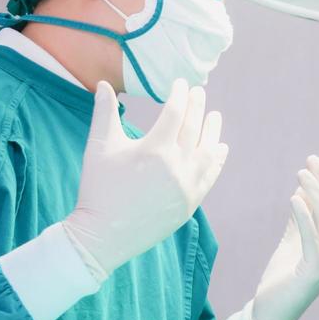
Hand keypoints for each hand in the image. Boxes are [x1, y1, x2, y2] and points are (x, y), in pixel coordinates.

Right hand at [63, 79, 227, 274]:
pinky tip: (219, 148)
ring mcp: (187, 186)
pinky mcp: (190, 203)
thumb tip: (104, 84)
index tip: (181, 84)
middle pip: (194, 128)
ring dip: (213, 131)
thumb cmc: (99, 189)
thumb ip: (104, 113)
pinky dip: (217, 160)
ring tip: (215, 116)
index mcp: (154, 149)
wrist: (104, 235)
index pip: (175, 112)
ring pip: (208, 152)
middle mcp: (176, 166)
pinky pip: (210, 176)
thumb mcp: (99, 147)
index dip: (180, 94)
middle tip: (199, 92)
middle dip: (197, 107)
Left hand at [249, 155, 318, 319]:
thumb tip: (301, 190)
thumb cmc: (281, 279)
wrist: (272, 313)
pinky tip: (294, 198)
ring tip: (301, 173)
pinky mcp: (316, 271)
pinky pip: (313, 237)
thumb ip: (299, 220)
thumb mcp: (291, 243)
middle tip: (311, 159)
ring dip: (315, 193)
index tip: (315, 161)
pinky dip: (305, 215)